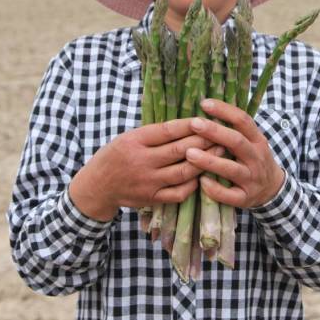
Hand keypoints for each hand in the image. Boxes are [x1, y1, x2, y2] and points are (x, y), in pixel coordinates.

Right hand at [69, 119, 221, 220]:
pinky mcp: (152, 199)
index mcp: (135, 141)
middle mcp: (142, 161)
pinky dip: (194, 184)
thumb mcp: (128, 137)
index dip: (190, 125)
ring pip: (184, 172)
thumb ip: (154, 134)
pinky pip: (179, 193)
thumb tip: (188, 125)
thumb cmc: (116, 156)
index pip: (168, 130)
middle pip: (180, 150)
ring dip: (205, 162)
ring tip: (220, 153)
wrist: (97, 186)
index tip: (207, 119)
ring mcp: (148, 182)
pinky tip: (204, 175)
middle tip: (222, 134)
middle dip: (204, 141)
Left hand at [185, 99, 285, 208]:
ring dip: (210, 161)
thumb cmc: (252, 159)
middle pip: (237, 142)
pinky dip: (215, 189)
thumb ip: (234, 128)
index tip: (204, 103)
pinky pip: (230, 195)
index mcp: (257, 140)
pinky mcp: (245, 198)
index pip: (243, 120)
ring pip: (231, 169)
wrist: (272, 188)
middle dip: (215, 132)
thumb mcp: (251, 141)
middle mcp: (256, 158)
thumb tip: (206, 106)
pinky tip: (200, 181)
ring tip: (189, 153)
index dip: (224, 110)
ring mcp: (251, 179)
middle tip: (194, 124)